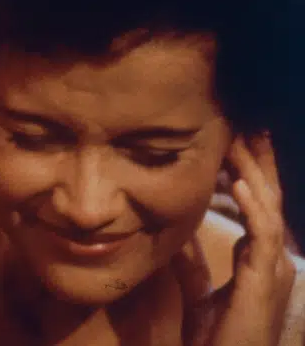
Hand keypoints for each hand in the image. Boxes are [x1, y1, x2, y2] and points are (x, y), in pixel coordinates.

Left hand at [175, 134, 296, 345]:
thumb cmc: (217, 338)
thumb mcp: (200, 291)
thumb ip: (193, 261)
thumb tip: (177, 233)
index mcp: (259, 260)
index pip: (258, 206)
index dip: (249, 173)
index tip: (233, 142)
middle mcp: (271, 260)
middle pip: (269, 199)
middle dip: (259, 162)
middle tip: (247, 125)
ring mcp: (272, 269)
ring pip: (267, 208)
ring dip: (253, 172)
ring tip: (240, 141)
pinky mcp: (264, 280)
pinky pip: (261, 234)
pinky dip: (251, 205)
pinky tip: (235, 182)